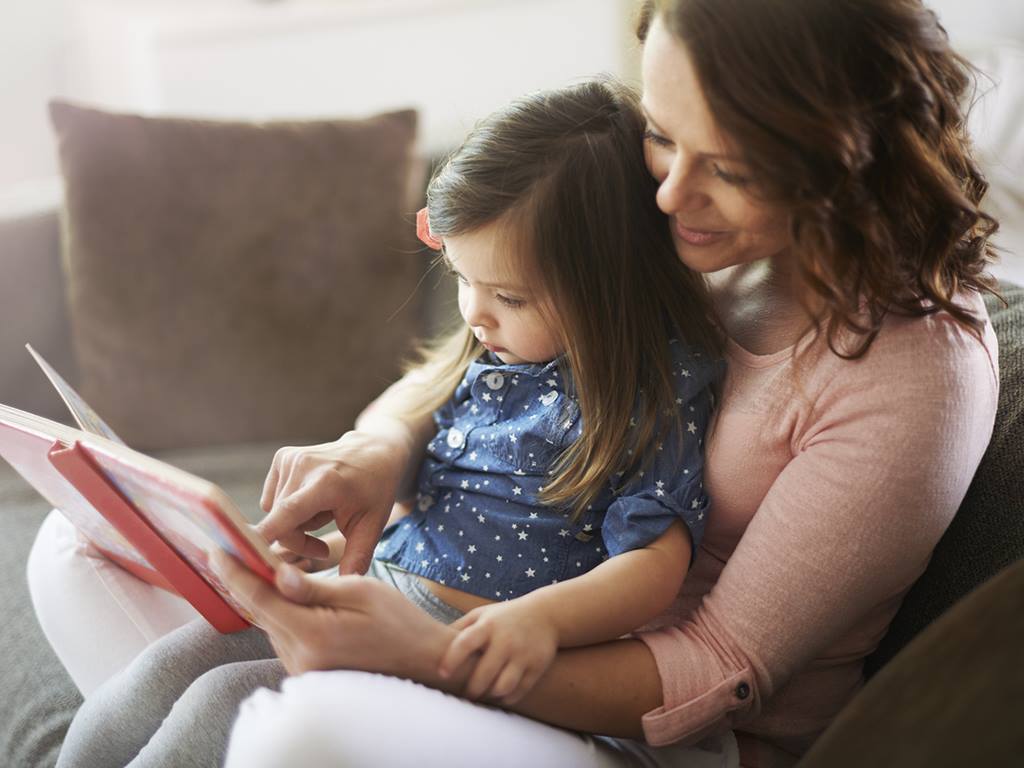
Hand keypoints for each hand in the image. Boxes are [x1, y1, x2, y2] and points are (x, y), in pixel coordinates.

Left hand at [210, 549, 464, 683]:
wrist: (421, 660)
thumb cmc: (398, 620)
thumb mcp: (360, 590)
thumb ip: (313, 586)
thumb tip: (276, 574)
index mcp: (313, 633)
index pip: (261, 599)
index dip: (235, 573)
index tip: (216, 549)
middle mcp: (301, 658)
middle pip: (262, 612)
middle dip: (249, 581)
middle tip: (238, 549)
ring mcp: (303, 669)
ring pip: (271, 625)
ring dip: (268, 598)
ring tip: (266, 568)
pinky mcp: (308, 672)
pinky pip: (285, 638)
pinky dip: (283, 615)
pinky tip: (290, 597)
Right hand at [257, 430, 409, 574]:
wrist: (374, 453)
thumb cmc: (375, 490)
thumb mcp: (372, 526)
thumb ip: (357, 557)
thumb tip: (345, 587)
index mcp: (326, 483)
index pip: (285, 514)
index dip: (264, 538)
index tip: (249, 559)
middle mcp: (303, 466)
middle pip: (280, 523)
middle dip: (298, 542)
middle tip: (322, 546)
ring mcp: (290, 459)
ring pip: (274, 513)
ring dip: (293, 525)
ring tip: (322, 517)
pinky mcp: (282, 457)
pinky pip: (271, 499)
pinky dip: (288, 508)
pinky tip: (311, 502)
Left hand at [438, 600, 558, 704]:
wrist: (547, 614)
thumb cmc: (505, 617)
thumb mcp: (482, 614)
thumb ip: (459, 628)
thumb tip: (431, 643)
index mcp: (488, 625)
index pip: (465, 642)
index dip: (451, 660)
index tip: (442, 674)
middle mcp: (506, 640)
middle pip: (484, 673)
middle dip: (471, 689)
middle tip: (465, 694)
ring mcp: (523, 654)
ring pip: (502, 686)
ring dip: (489, 695)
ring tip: (483, 694)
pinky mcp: (537, 666)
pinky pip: (519, 691)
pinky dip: (506, 698)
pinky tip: (499, 694)